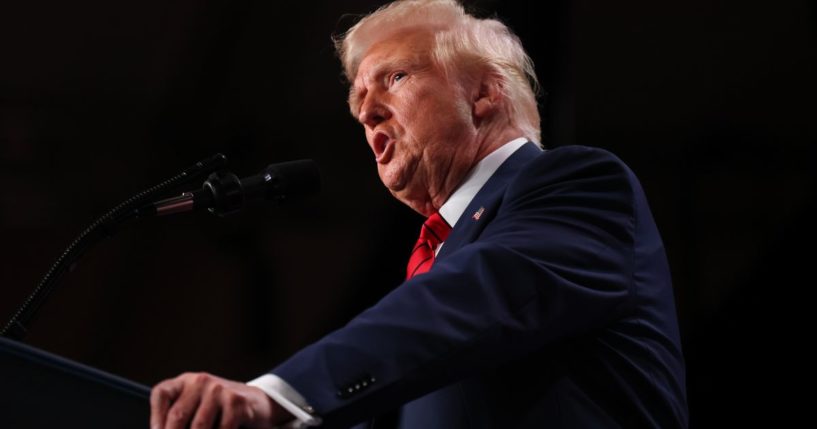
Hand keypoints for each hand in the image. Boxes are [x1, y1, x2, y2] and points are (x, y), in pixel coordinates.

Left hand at [150, 372, 292, 428]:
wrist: (257, 403)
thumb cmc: (221, 410)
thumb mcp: (198, 406)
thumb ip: (181, 417)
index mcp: (186, 381)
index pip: (161, 393)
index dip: (155, 418)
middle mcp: (201, 381)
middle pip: (178, 415)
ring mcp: (219, 390)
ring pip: (199, 427)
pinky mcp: (236, 402)